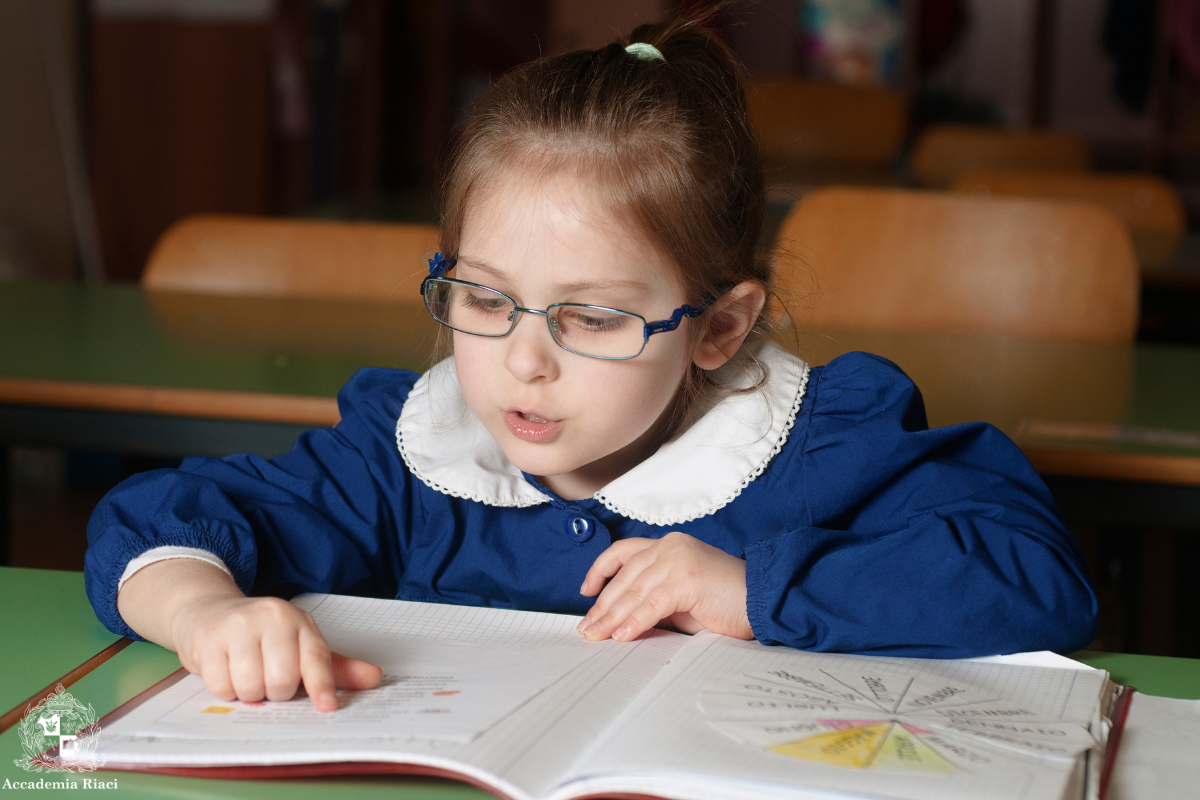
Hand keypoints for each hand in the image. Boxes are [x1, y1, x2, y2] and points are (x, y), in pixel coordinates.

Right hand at [171, 594, 382, 711]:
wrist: (210, 612)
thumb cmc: (260, 636)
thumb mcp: (299, 646)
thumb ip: (334, 666)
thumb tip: (374, 678)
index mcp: (299, 621)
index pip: (317, 657)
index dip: (323, 685)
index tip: (328, 707)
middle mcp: (273, 617)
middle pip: (282, 680)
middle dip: (276, 692)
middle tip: (269, 681)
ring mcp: (239, 626)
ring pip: (251, 686)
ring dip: (249, 693)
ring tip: (247, 675)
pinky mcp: (209, 639)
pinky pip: (221, 685)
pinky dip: (225, 689)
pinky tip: (225, 671)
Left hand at [577, 532, 753, 641]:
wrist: (763, 600)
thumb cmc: (726, 602)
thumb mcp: (681, 598)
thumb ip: (653, 600)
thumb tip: (619, 619)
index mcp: (669, 545)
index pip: (624, 552)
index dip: (600, 570)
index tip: (586, 591)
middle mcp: (670, 546)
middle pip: (624, 576)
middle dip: (602, 605)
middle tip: (586, 629)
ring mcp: (678, 559)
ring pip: (633, 590)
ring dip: (611, 617)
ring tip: (596, 636)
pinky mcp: (687, 578)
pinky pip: (651, 603)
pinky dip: (634, 621)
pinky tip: (622, 636)